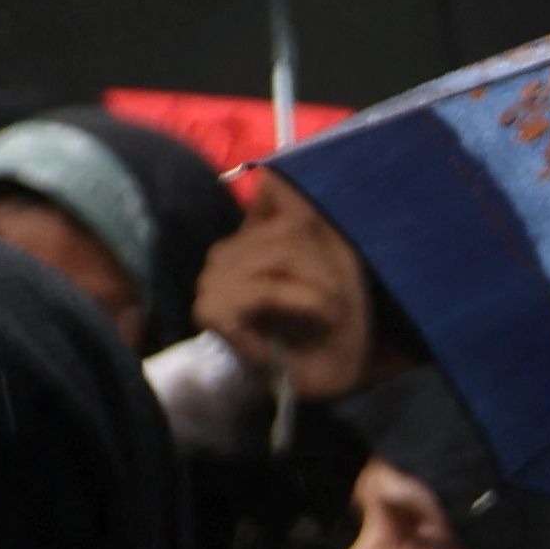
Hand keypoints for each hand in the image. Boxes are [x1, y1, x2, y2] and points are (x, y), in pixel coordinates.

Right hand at [195, 173, 384, 399]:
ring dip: (319, 291)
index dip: (315, 224)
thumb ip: (299, 212)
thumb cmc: (337, 321)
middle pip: (285, 232)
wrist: (334, 374)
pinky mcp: (213, 312)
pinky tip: (305, 326)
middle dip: (325, 269)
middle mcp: (222, 257)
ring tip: (326, 317)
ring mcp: (212, 284)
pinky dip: (298, 307)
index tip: (332, 268)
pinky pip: (264, 290)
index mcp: (248, 241)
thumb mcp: (334, 256)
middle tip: (337, 305)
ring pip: (279, 256)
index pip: (275, 195)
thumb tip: (268, 174)